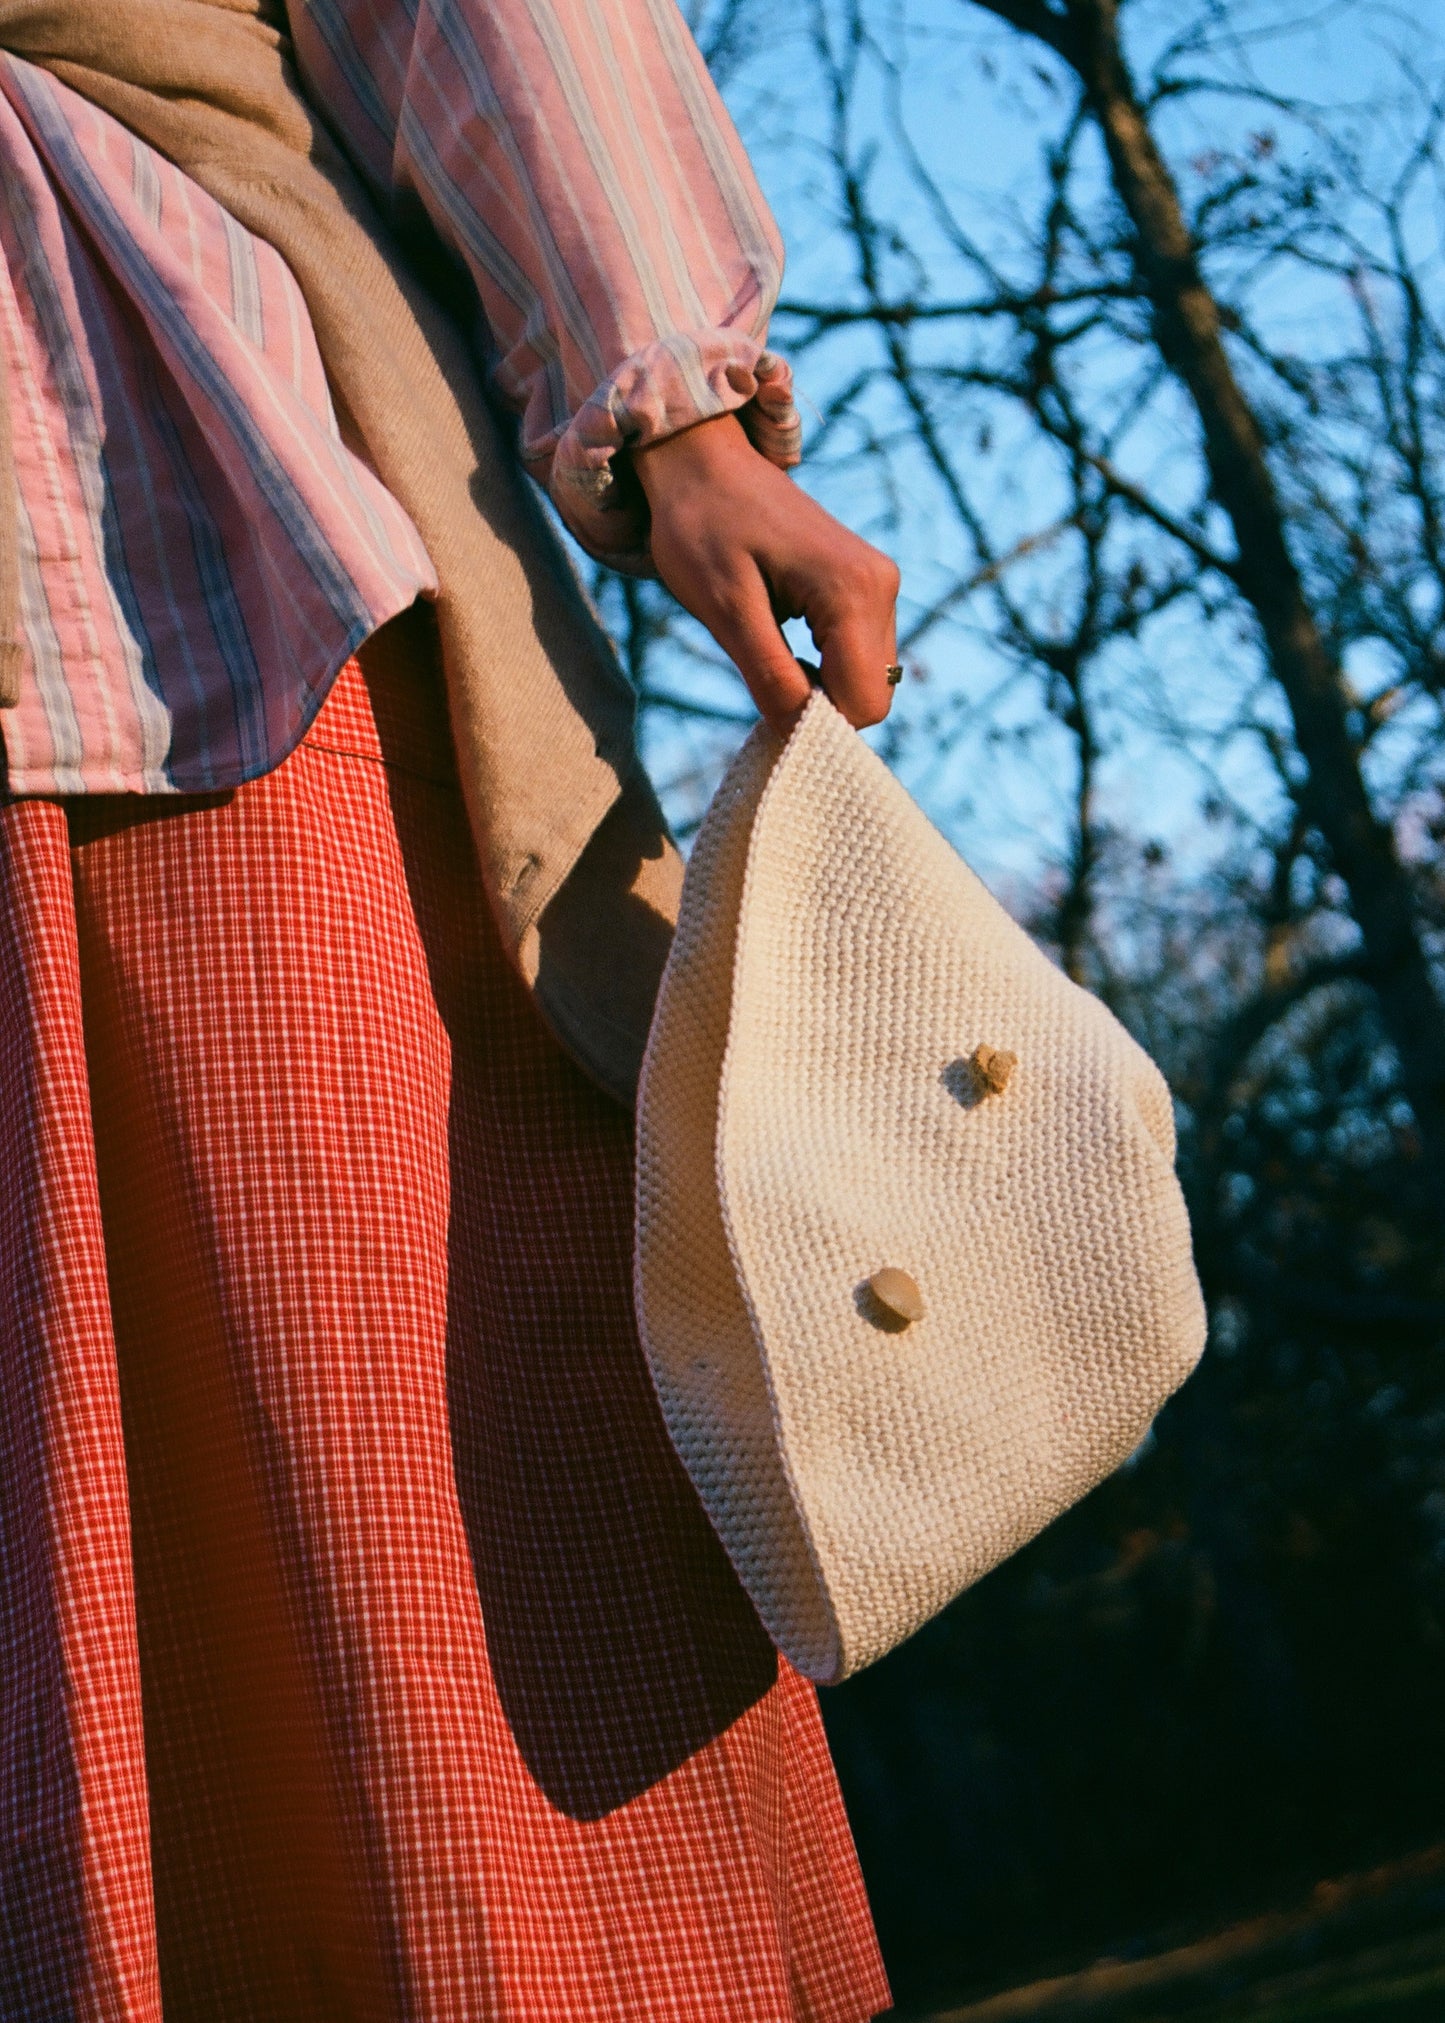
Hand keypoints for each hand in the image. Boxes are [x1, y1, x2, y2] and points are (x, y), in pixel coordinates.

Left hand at [633, 413, 900, 734]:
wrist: (703, 464)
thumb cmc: (702, 528)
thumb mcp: (726, 610)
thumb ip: (769, 675)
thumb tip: (799, 733)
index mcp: (853, 592)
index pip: (864, 703)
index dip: (816, 721)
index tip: (766, 697)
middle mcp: (882, 586)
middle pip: (872, 696)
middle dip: (819, 704)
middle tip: (762, 671)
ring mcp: (879, 583)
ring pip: (866, 679)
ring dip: (819, 683)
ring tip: (766, 643)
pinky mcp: (867, 585)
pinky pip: (858, 654)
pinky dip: (822, 664)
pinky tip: (782, 635)